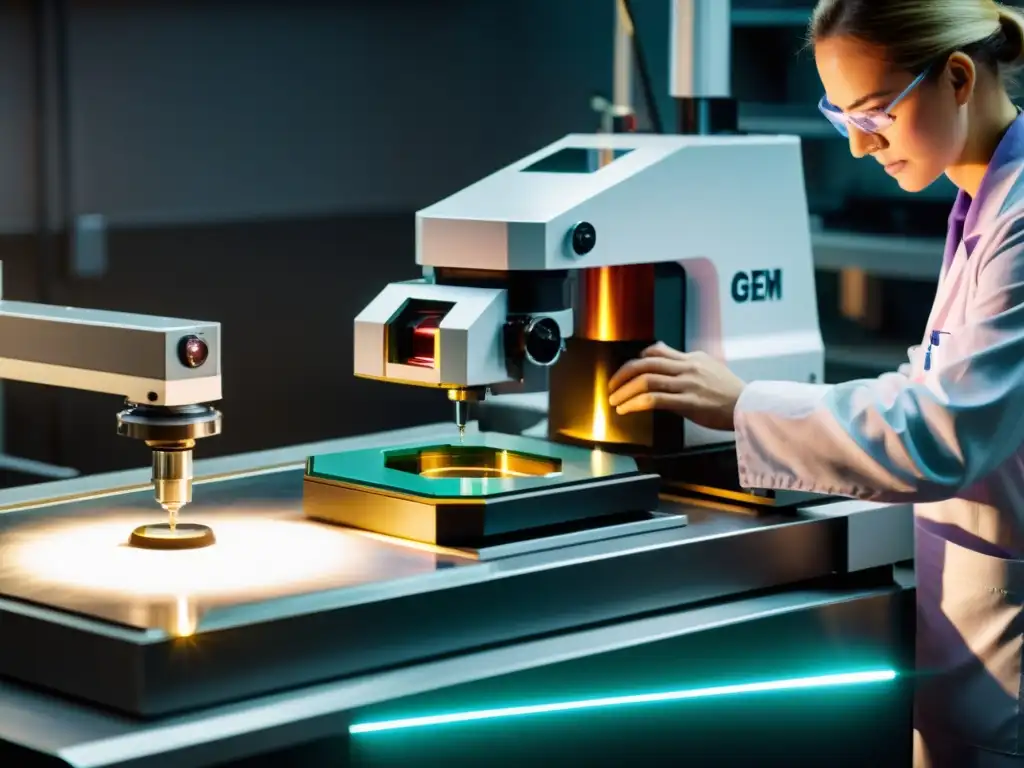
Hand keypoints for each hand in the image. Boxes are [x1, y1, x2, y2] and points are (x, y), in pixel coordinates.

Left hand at [607, 342, 746, 431]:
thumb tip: (664, 362)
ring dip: (625, 391)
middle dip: (623, 374)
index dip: (637, 359)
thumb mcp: (709, 370)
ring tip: (614, 401)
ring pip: (647, 380)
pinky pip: (655, 400)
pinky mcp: (689, 402)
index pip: (657, 350)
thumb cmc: (729, 393)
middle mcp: (687, 367)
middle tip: (611, 386)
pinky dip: (635, 404)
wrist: (749, 407)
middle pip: (646, 363)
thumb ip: (686, 366)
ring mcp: (688, 384)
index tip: (628, 371)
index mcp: (691, 358)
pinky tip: (626, 410)